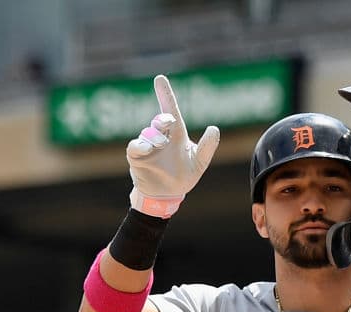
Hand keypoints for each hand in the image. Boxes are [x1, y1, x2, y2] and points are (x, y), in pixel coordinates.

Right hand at [127, 75, 219, 217]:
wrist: (167, 194)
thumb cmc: (184, 175)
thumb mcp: (199, 163)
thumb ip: (208, 148)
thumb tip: (214, 128)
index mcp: (176, 134)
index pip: (170, 110)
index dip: (165, 94)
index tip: (160, 78)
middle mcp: (160, 136)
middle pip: (160, 120)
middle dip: (163, 119)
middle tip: (168, 123)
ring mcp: (147, 144)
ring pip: (149, 133)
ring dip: (156, 138)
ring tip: (162, 148)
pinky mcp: (136, 156)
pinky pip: (135, 145)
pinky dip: (141, 145)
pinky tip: (148, 149)